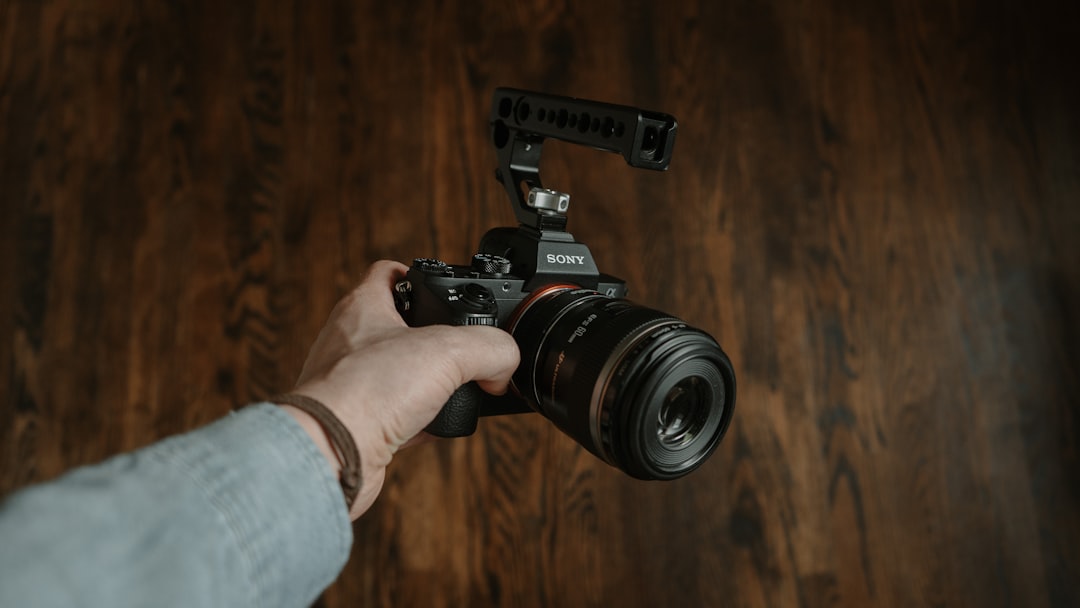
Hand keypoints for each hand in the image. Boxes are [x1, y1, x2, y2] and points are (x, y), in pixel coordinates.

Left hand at [280, 260, 519, 518]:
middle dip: (434, 336)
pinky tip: (439, 427)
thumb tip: (505, 365)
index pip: (389, 272)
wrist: (332, 456)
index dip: (420, 274)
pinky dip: (420, 419)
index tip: (444, 287)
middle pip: (398, 325)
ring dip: (429, 381)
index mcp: (363, 308)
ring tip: (456, 388)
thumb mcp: (448, 352)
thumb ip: (490, 348)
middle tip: (461, 346)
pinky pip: (396, 413)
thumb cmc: (366, 394)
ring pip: (397, 372)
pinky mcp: (356, 422)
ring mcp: (351, 383)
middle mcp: (350, 342)